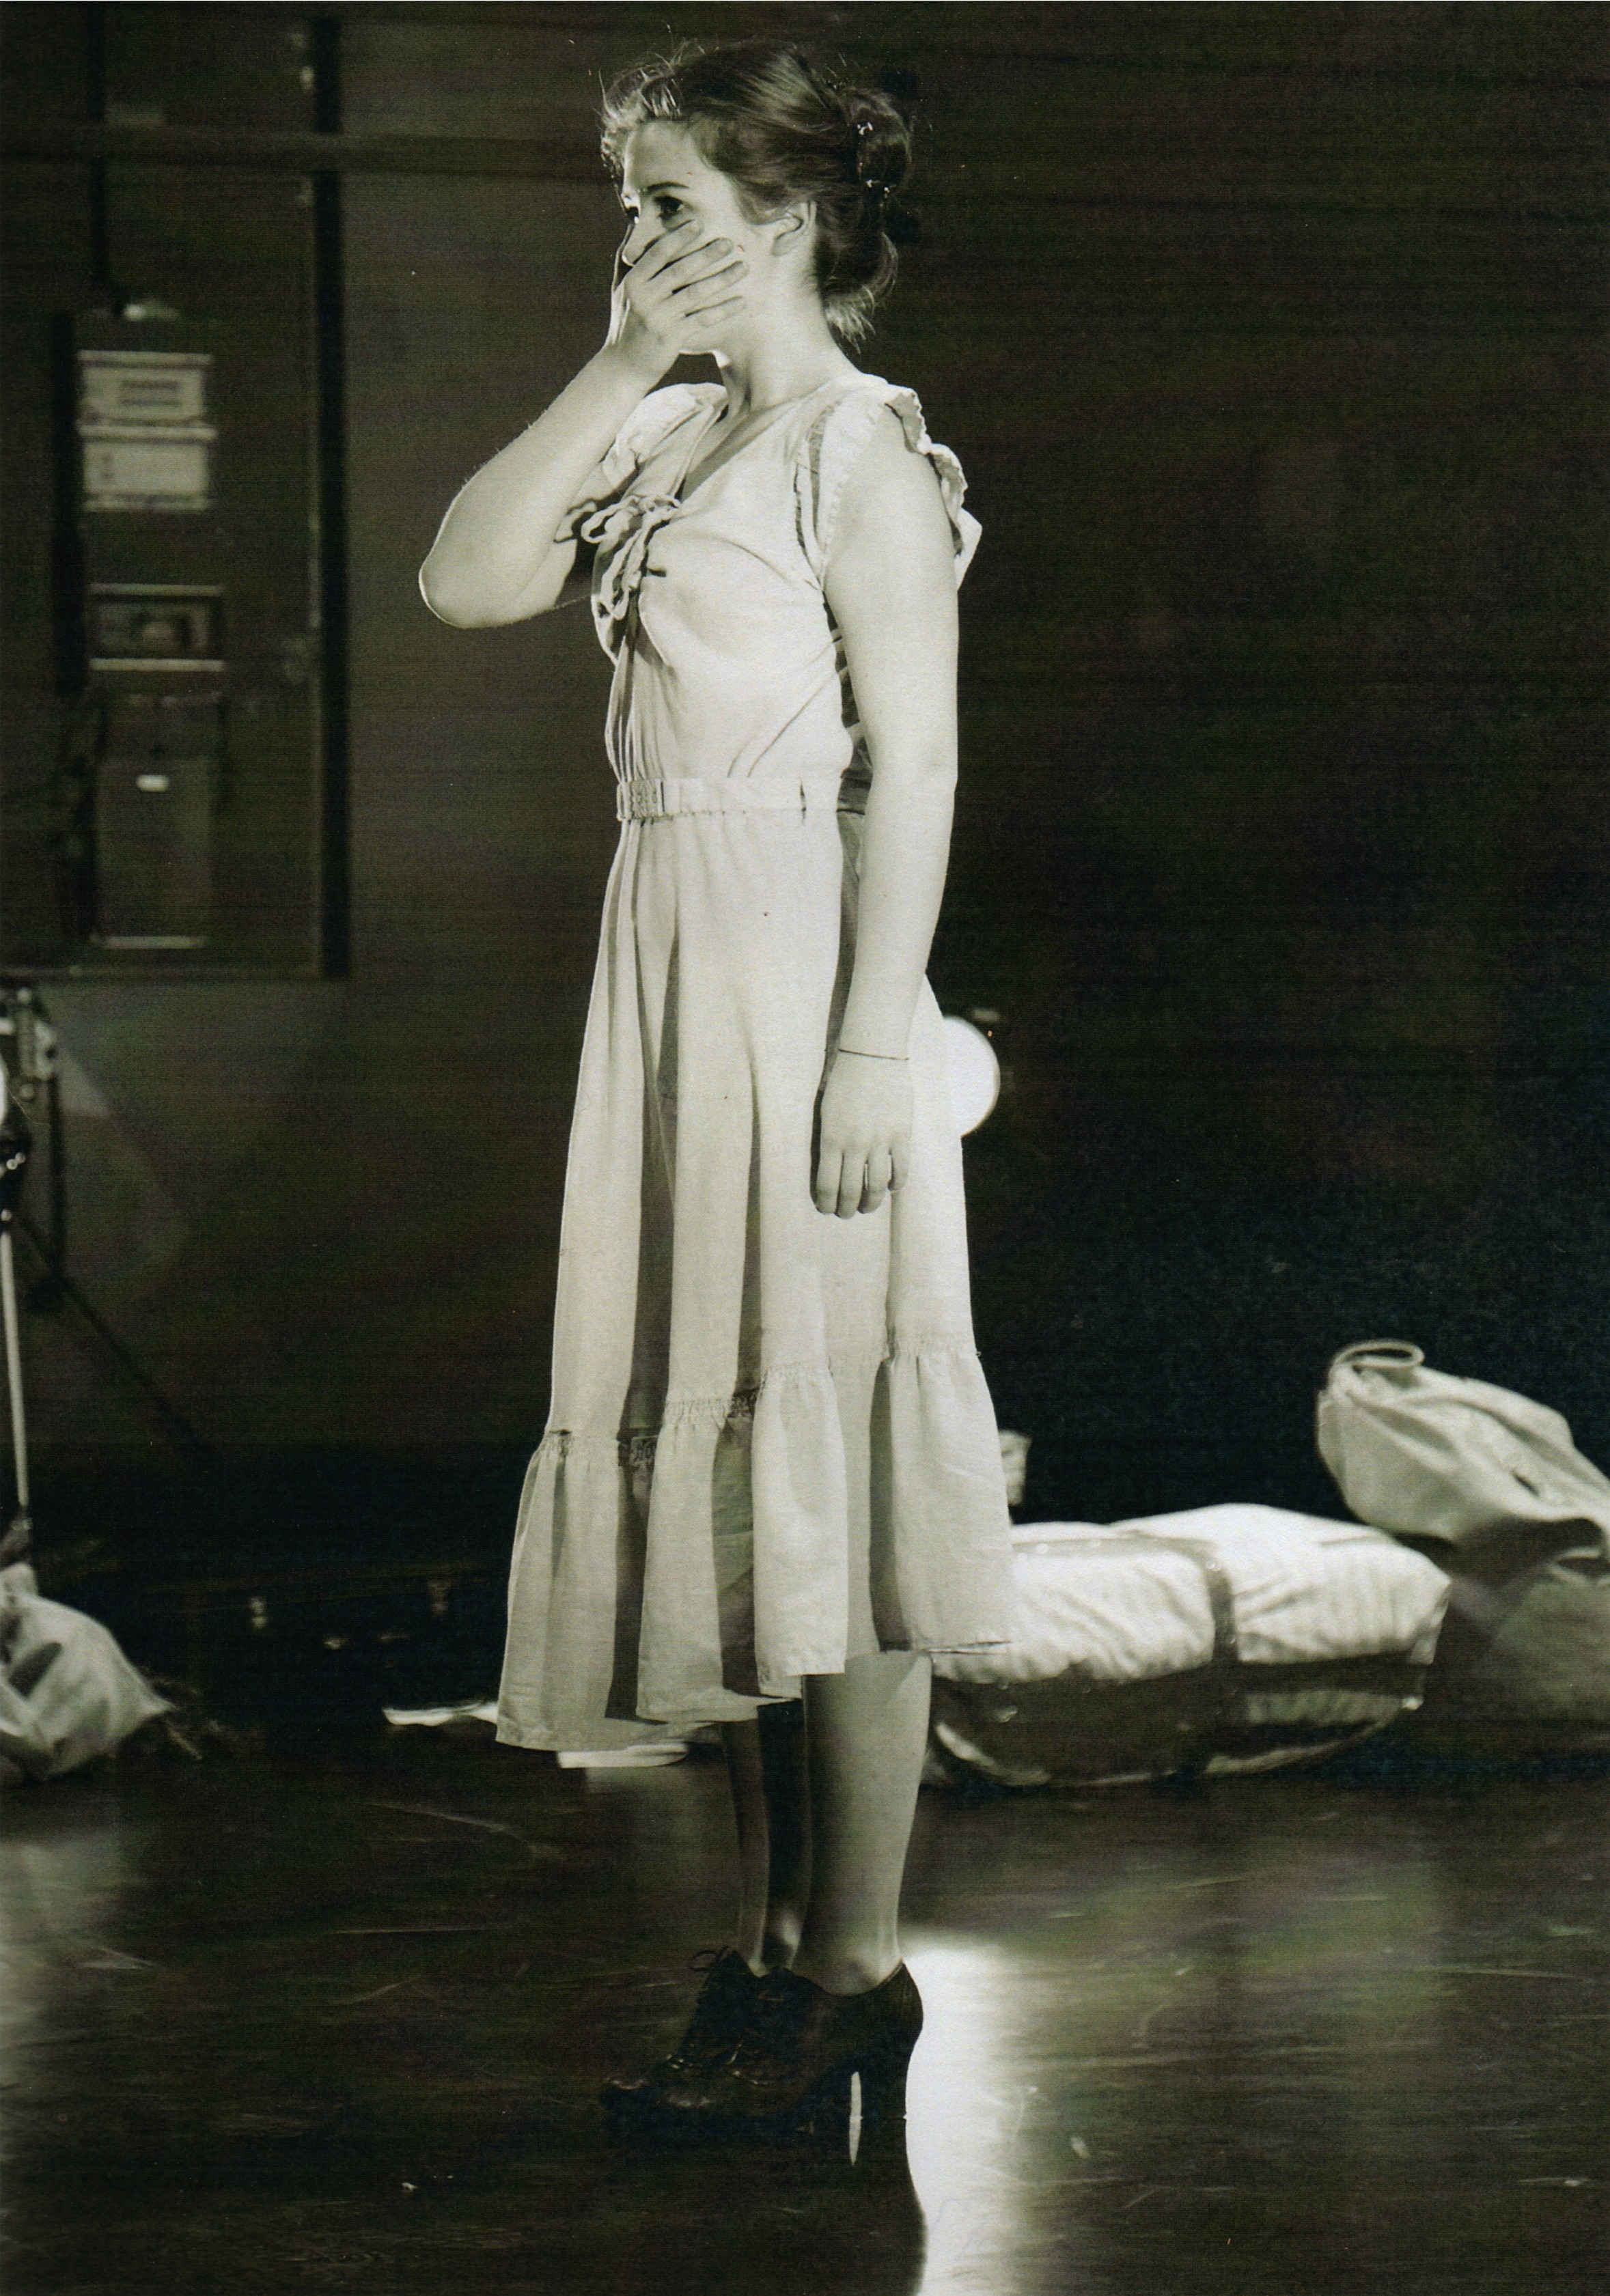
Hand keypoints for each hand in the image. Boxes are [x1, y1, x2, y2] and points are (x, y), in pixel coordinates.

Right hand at [605, 222, 747, 381]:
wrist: (623, 367)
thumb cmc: (625, 325)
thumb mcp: (621, 290)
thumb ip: (628, 258)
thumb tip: (634, 223)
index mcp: (633, 282)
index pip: (659, 253)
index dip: (679, 237)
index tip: (699, 224)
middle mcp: (645, 298)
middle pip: (681, 270)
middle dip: (707, 254)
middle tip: (729, 242)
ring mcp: (659, 318)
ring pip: (696, 293)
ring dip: (722, 279)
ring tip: (743, 267)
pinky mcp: (672, 337)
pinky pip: (702, 319)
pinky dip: (723, 310)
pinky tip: (741, 302)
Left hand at [814, 1052, 911, 1217]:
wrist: (872, 1056)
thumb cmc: (843, 1081)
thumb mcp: (826, 1113)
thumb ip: (829, 1141)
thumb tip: (832, 1169)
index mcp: (831, 1139)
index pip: (826, 1184)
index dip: (826, 1203)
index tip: (826, 1209)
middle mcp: (855, 1145)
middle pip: (850, 1191)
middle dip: (846, 1209)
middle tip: (846, 1214)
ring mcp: (880, 1141)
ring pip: (876, 1187)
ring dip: (870, 1204)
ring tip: (867, 1208)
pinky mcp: (902, 1135)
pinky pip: (900, 1170)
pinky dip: (894, 1184)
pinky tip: (890, 1187)